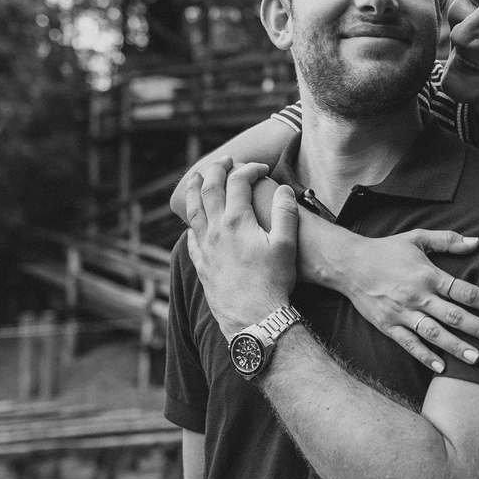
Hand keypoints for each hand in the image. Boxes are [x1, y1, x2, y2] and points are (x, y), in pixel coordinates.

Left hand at [184, 157, 298, 334]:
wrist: (255, 317)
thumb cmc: (274, 281)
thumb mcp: (286, 244)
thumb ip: (286, 212)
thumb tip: (285, 189)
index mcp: (237, 221)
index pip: (238, 182)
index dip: (250, 169)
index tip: (261, 168)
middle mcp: (216, 230)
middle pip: (210, 189)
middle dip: (216, 170)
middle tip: (224, 161)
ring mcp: (206, 248)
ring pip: (194, 211)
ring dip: (195, 190)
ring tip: (197, 178)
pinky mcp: (202, 266)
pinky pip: (191, 237)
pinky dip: (192, 223)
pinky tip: (194, 223)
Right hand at [334, 230, 478, 373]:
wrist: (348, 263)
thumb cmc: (385, 250)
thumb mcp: (417, 238)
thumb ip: (447, 240)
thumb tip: (477, 242)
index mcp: (429, 275)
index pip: (467, 291)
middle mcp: (418, 296)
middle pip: (455, 315)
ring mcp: (402, 312)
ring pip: (434, 333)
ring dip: (456, 346)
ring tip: (477, 359)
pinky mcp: (388, 325)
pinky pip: (409, 343)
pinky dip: (425, 356)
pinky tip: (441, 368)